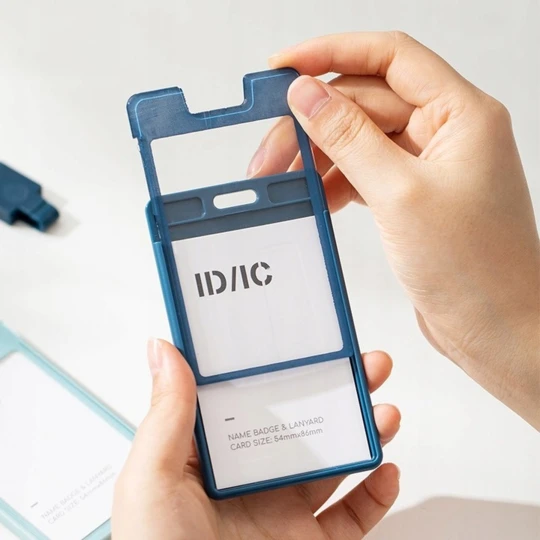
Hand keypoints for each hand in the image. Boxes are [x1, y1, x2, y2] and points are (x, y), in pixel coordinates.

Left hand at [112, 339, 399, 539]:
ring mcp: (282, 512)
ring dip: (364, 434)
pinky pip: (352, 516)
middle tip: (364, 367)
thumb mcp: (151, 480)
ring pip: (334, 464)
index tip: (306, 344)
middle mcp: (250, 480)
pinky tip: (386, 471)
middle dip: (338, 392)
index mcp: (210, 458)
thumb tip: (164, 351)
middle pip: (303, 425)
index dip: (280, 369)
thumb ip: (166, 416)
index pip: (251, 399)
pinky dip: (376, 493)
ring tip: (383, 412)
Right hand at [251, 32, 539, 427]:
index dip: (332, 53)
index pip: (389, 58)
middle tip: (271, 150)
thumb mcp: (401, 194)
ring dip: (318, 156)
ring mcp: (428, 166)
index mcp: (461, 115)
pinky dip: (335, 182)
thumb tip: (307, 95)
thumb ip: (350, 138)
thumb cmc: (475, 269)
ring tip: (284, 180)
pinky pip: (364, 172)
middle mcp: (446, 133)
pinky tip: (314, 198)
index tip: (283, 67)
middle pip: (365, 103)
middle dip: (313, 122)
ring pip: (360, 139)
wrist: (496, 328)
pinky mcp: (412, 196)